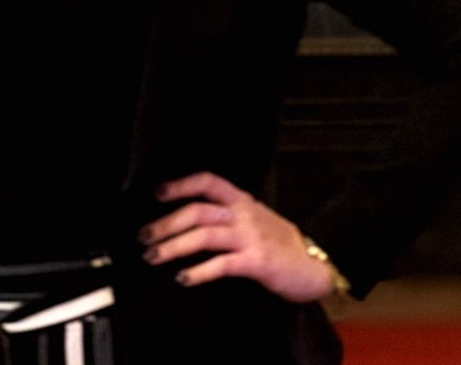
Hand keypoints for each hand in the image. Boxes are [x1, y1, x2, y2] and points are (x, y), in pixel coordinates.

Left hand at [137, 171, 334, 302]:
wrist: (315, 264)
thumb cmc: (282, 244)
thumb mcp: (256, 219)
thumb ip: (229, 215)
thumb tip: (192, 220)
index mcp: (243, 201)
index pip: (209, 182)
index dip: (182, 185)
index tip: (158, 193)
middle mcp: (244, 214)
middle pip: (198, 211)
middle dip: (166, 223)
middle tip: (144, 236)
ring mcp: (250, 237)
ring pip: (204, 235)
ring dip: (174, 246)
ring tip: (154, 256)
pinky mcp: (256, 261)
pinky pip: (222, 263)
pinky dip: (199, 271)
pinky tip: (184, 277)